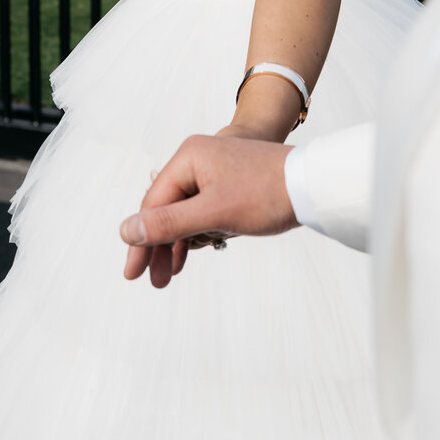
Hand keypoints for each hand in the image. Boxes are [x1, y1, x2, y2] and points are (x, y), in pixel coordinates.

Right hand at [120, 133, 296, 289]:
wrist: (313, 183)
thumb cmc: (266, 193)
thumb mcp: (213, 213)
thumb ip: (169, 223)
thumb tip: (126, 231)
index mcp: (188, 157)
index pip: (153, 204)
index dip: (141, 241)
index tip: (132, 274)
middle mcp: (197, 160)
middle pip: (166, 208)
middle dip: (159, 246)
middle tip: (153, 281)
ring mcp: (214, 171)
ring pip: (184, 212)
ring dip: (177, 243)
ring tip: (168, 277)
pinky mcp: (229, 183)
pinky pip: (202, 210)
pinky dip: (196, 232)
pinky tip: (189, 254)